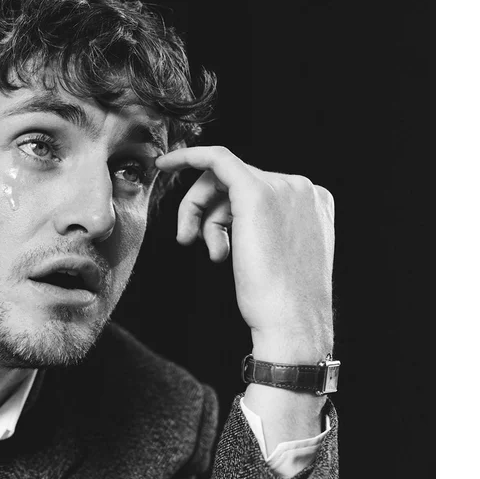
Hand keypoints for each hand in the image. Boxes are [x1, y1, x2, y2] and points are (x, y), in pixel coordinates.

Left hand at [155, 147, 334, 362]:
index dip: (223, 206)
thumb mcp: (279, 256)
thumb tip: (228, 220)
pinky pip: (216, 159)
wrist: (292, 322)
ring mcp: (282, 187)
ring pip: (222, 177)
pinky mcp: (256, 193)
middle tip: (188, 240)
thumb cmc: (281, 303)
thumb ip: (263, 229)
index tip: (199, 215)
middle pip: (237, 181)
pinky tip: (166, 163)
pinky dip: (189, 157)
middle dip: (206, 209)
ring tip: (204, 249)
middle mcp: (302, 188)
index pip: (257, 189)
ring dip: (199, 211)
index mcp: (313, 201)